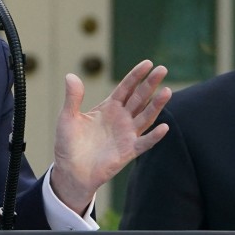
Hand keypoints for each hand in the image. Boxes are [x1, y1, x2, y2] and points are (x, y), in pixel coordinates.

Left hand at [50, 60, 170, 214]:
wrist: (70, 172)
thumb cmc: (68, 145)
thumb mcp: (68, 118)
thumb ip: (72, 98)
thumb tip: (71, 75)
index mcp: (109, 107)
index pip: (126, 88)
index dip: (136, 76)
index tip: (148, 63)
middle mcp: (121, 118)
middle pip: (139, 98)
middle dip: (150, 84)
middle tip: (162, 69)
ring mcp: (127, 134)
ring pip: (146, 116)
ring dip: (156, 105)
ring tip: (167, 91)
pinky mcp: (128, 151)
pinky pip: (144, 143)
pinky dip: (154, 136)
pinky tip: (164, 128)